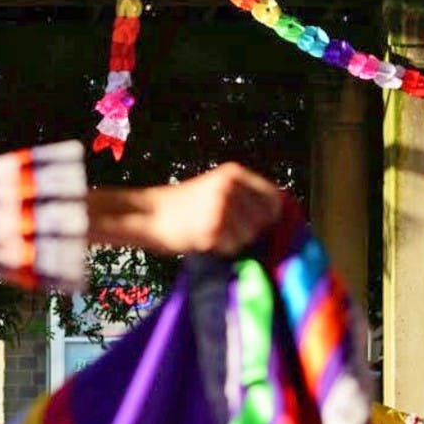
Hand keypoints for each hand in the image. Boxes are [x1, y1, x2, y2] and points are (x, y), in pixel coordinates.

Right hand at [87, 162, 282, 256]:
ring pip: (249, 236)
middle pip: (263, 220)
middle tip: (230, 232)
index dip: (273, 214)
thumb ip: (242, 196)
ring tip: (215, 236)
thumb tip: (275, 218)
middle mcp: (230, 188)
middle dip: (252, 231)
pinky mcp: (212, 230)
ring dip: (236, 242)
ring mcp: (221, 209)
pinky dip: (222, 250)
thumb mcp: (215, 187)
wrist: (148, 214)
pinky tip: (206, 241)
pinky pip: (232, 248)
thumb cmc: (181, 205)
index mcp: (233, 173)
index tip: (265, 225)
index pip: (273, 196)